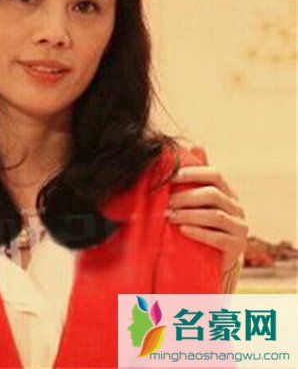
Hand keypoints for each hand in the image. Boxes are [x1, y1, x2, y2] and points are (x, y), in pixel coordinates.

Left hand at [168, 146, 247, 271]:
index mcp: (227, 192)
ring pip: (215, 215)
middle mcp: (237, 207)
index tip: (168, 177)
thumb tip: (196, 145)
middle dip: (185, 196)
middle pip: (212, 194)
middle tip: (164, 202)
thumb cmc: (201, 225)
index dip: (192, 173)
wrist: (214, 258)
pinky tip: (183, 230)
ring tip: (168, 216)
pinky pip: (218, 237)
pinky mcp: (237, 246)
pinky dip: (199, 232)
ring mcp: (240, 227)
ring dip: (188, 214)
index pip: (215, 174)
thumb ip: (196, 178)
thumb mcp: (197, 202)